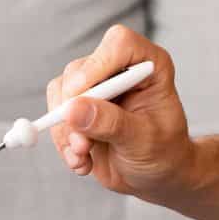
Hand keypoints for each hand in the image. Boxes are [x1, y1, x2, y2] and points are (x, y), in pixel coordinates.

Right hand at [47, 25, 196, 201]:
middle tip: (82, 145)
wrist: (154, 175)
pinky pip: (55, 114)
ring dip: (66, 131)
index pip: (119, 44)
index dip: (97, 65)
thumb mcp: (144, 142)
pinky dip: (62, 142)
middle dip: (74, 110)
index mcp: (149, 65)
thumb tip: (72, 110)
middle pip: (80, 69)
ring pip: (61, 91)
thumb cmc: (163, 153)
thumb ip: (112, 124)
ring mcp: (96, 85)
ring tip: (83, 157)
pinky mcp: (77, 105)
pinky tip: (81, 161)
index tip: (82, 97)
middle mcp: (120, 68)